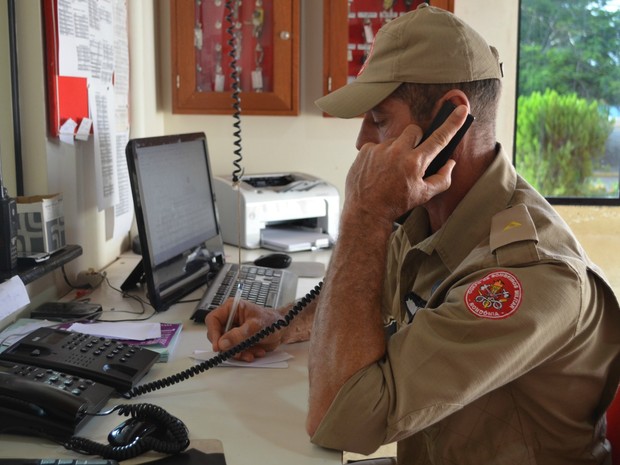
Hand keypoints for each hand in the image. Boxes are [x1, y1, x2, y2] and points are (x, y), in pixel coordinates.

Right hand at [205, 298, 281, 361]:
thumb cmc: (271, 321)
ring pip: (225, 346)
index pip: (213, 319)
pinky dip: (244, 354)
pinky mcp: (238, 341)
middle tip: (238, 351)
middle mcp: (230, 319)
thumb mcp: (255, 327)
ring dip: (238, 352)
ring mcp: (233, 331)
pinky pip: (234, 351)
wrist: (282, 330)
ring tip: (252, 352)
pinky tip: (255, 352)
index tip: (218, 346)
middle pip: (217, 335)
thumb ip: (239, 335)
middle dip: (228, 346)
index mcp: (232, 308)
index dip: (213, 333)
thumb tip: (223, 343)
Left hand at [344, 104, 467, 223]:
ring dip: (396, 150)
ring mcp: (380, 149)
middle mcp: (397, 151)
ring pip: (395, 140)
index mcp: (415, 162)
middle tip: (412, 156)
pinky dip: (380, 155)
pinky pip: (378, 146)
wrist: (365, 211)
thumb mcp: (424, 195)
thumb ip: (442, 178)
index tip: (461, 109)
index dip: (452, 123)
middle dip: (416, 140)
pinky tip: (378, 170)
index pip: (439, 138)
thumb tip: (450, 163)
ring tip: (390, 170)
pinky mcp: (365, 150)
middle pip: (414, 130)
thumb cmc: (396, 204)